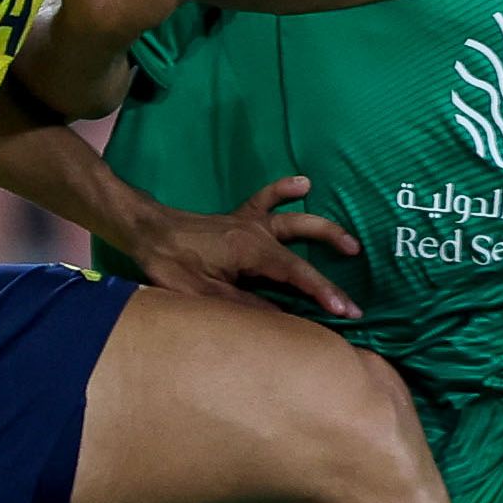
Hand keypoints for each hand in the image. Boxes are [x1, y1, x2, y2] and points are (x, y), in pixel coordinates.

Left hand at [127, 176, 362, 318]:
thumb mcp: (202, 293)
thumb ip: (242, 304)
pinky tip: (304, 183)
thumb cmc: (170, 263)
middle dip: (330, 276)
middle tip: (355, 298)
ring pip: (294, 222)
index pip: (295, 275)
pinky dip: (284, 190)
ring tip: (351, 243)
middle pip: (301, 253)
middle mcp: (256, 233)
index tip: (347, 310)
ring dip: (323, 231)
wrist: (146, 229)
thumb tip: (280, 318)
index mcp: (250, 252)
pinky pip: (267, 199)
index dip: (323, 293)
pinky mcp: (239, 218)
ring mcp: (249, 223)